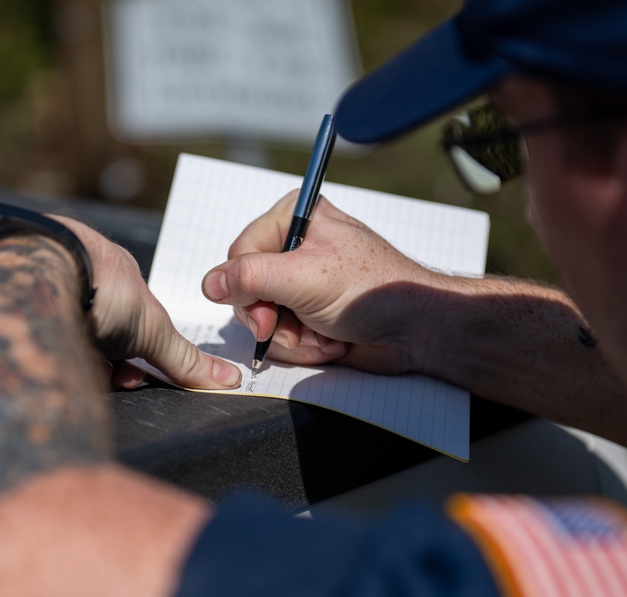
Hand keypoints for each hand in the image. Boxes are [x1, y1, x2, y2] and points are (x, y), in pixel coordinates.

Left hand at [51, 215, 241, 389]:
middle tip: (114, 379)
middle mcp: (76, 276)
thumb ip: (184, 358)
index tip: (138, 375)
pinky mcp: (10, 302)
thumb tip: (228, 379)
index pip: (131, 318)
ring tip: (81, 370)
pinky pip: (34, 336)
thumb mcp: (153, 328)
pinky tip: (51, 362)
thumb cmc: (100, 287)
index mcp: (113, 270)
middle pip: (99, 330)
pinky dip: (47, 354)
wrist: (35, 273)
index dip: (138, 351)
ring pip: (65, 335)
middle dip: (111, 362)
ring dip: (80, 360)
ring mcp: (41, 286)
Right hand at [200, 192, 440, 373]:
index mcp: (294, 218)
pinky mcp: (310, 313)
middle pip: (247, 292)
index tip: (268, 315)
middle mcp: (295, 247)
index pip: (238, 256)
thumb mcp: (304, 276)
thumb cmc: (373, 290)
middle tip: (299, 328)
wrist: (416, 330)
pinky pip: (284, 337)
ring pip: (263, 320)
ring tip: (326, 335)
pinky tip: (332, 342)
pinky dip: (306, 347)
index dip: (247, 291)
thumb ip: (251, 277)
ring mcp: (302, 284)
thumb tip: (210, 284)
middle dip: (275, 321)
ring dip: (294, 338)